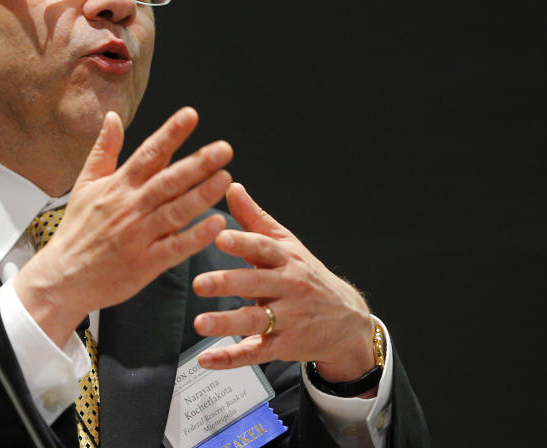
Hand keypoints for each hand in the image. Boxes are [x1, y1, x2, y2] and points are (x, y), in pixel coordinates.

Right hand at [14, 107, 232, 346]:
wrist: (62, 278)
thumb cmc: (76, 231)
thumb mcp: (84, 184)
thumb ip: (103, 150)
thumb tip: (112, 116)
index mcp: (118, 186)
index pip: (148, 153)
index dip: (170, 133)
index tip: (191, 115)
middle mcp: (130, 207)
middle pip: (168, 181)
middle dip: (197, 163)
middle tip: (224, 148)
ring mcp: (138, 236)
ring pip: (175, 212)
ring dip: (201, 195)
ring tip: (225, 178)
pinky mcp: (145, 264)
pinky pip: (174, 249)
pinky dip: (195, 237)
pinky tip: (215, 224)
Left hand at [192, 183, 376, 386]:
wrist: (347, 320)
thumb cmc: (306, 275)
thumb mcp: (286, 244)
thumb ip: (254, 219)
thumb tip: (231, 186)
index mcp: (285, 259)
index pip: (263, 248)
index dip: (242, 242)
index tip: (220, 236)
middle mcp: (287, 288)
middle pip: (256, 284)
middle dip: (227, 283)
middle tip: (199, 283)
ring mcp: (286, 319)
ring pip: (254, 321)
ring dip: (226, 323)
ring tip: (200, 323)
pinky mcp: (281, 346)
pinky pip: (254, 353)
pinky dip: (230, 358)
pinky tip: (207, 359)